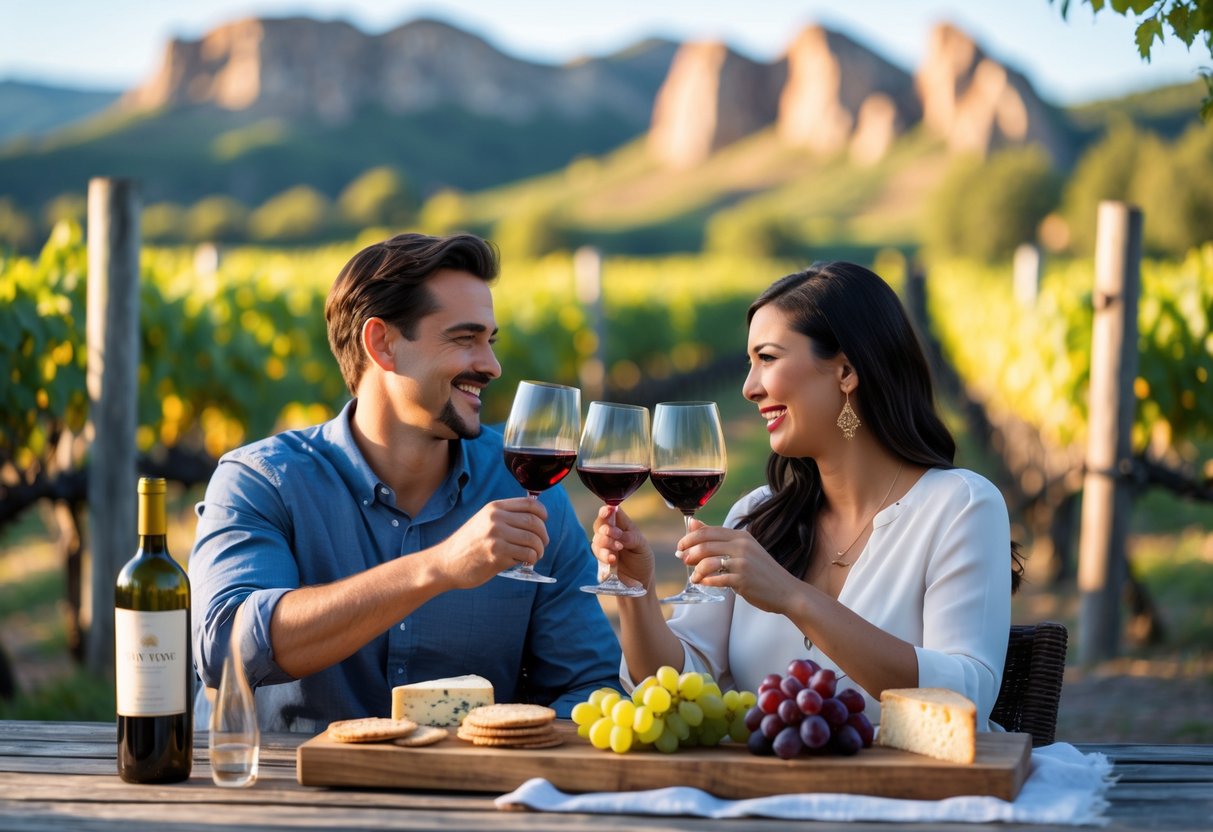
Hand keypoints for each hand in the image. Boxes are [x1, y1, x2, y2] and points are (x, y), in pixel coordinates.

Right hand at [430, 497, 548, 588]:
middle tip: (542, 544)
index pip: (530, 504)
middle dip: (543, 535)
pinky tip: (524, 561)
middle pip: (534, 523)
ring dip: (539, 550)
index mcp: (494, 508)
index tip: (544, 522)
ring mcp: (496, 536)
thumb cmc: (468, 544)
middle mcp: (496, 519)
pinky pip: (526, 555)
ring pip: (533, 540)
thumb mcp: (483, 521)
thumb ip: (505, 517)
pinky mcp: (497, 554)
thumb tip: (535, 520)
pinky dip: (531, 559)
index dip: (543, 514)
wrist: (445, 563)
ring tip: (534, 555)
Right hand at [591, 505, 654, 590]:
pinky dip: (604, 555)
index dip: (608, 510)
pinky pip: (597, 553)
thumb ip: (631, 538)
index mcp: (624, 525)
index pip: (613, 511)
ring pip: (597, 538)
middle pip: (600, 523)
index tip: (608, 510)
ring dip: (606, 544)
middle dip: (606, 529)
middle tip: (617, 537)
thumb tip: (619, 534)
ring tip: (617, 552)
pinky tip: (613, 560)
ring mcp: (605, 545)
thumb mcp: (642, 547)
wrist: (638, 581)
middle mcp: (612, 533)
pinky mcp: (601, 557)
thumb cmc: (642, 560)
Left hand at [678, 519, 797, 613]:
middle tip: (683, 560)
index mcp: (741, 536)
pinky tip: (704, 583)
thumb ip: (718, 538)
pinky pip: (716, 579)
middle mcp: (741, 546)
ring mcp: (742, 563)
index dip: (689, 538)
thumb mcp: (743, 549)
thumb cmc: (761, 570)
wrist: (786, 591)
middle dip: (688, 553)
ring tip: (694, 577)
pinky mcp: (742, 580)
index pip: (708, 531)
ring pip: (707, 562)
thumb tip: (693, 523)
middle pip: (704, 545)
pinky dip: (706, 582)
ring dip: (696, 570)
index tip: (681, 546)